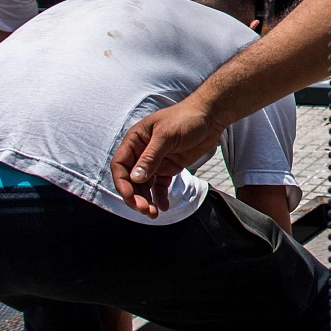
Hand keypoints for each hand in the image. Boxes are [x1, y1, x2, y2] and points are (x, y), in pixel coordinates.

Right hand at [110, 99, 223, 217]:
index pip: (120, 165)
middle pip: (130, 179)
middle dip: (134, 196)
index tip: (129, 196)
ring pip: (143, 186)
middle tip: (144, 209)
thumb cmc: (186, 118)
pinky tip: (163, 207)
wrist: (211, 116)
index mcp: (135, 140)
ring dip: (146, 200)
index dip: (122, 182)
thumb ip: (150, 157)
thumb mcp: (167, 136)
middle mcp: (141, 152)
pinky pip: (159, 186)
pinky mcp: (168, 168)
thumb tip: (134, 178)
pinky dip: (160, 197)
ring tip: (153, 213)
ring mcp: (155, 161)